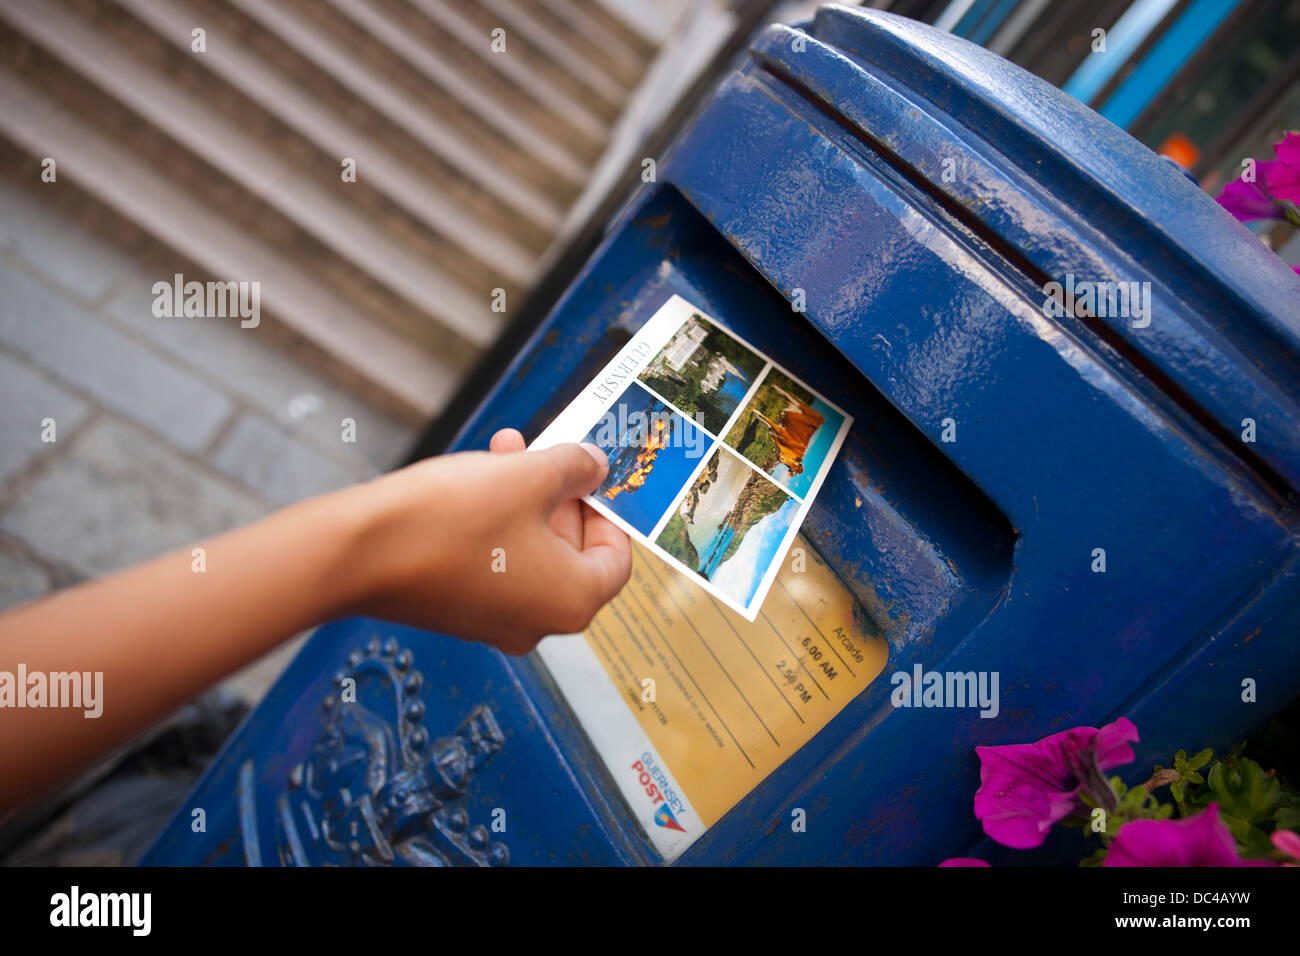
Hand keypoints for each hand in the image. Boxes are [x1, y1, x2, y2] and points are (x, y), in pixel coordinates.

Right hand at [346, 428, 631, 654]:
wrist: (360, 551)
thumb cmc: (449, 520)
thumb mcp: (530, 476)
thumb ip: (575, 468)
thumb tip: (595, 467)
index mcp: (572, 601)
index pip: (616, 559)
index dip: (609, 510)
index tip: (595, 477)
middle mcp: (538, 623)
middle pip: (572, 552)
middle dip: (560, 492)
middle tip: (548, 451)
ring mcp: (495, 621)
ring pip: (529, 549)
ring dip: (524, 496)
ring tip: (507, 448)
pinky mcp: (459, 609)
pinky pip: (494, 561)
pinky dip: (495, 519)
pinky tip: (477, 475)